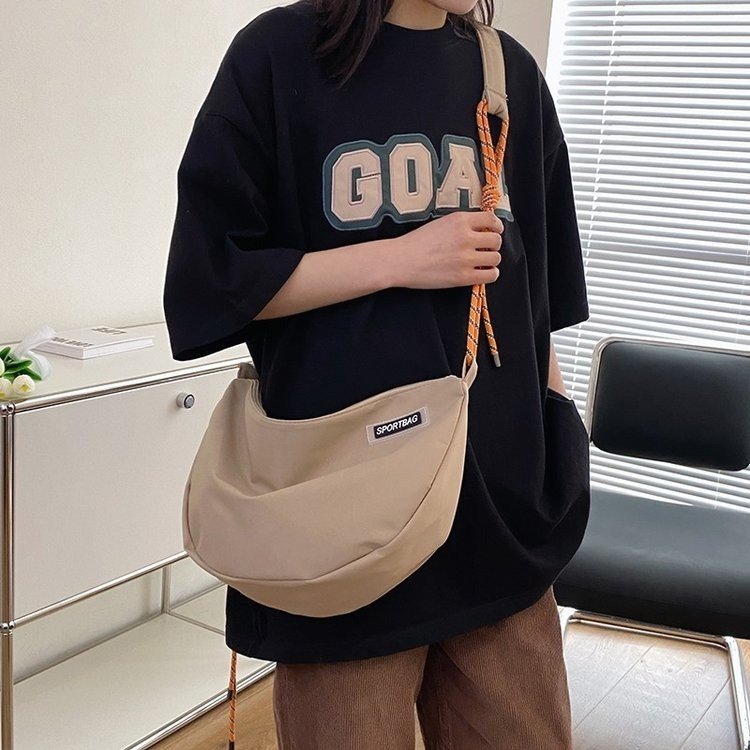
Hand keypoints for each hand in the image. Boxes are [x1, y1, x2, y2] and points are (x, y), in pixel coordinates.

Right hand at [387, 210, 503, 289]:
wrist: (400, 261)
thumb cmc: (414, 243)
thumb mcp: (439, 223)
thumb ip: (459, 225)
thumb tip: (479, 231)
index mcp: (459, 220)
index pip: (491, 219)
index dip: (496, 226)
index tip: (495, 231)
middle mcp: (466, 237)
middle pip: (496, 240)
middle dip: (493, 245)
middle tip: (485, 250)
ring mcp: (466, 258)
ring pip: (496, 258)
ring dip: (492, 260)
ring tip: (482, 263)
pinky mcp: (463, 276)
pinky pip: (491, 275)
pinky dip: (491, 274)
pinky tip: (483, 273)